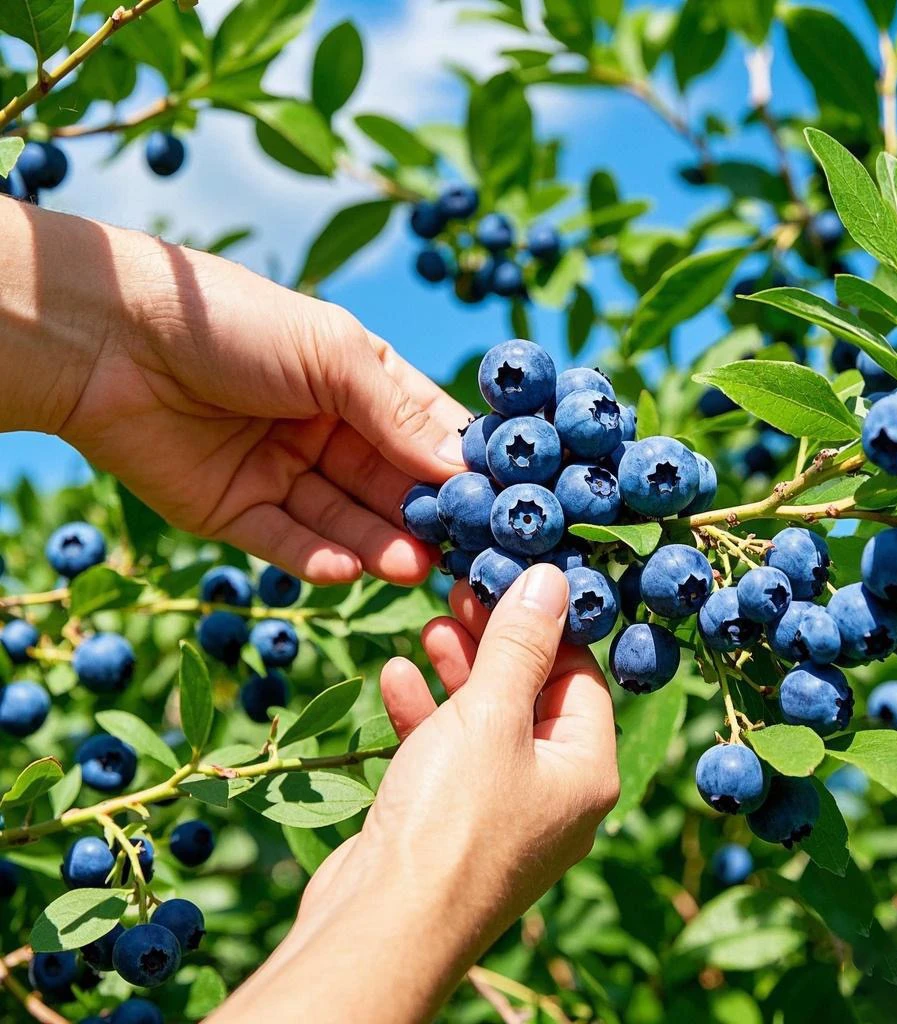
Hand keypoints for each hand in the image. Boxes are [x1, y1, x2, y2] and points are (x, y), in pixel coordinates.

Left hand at [1, 201, 467, 584]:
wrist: (111, 338)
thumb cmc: (234, 324)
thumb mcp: (333, 353)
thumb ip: (397, 412)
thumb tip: (459, 466)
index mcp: (356, 383)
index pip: (423, 431)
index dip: (457, 465)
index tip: (497, 501)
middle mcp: (325, 431)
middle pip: (387, 485)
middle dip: (420, 517)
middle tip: (456, 551)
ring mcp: (281, 474)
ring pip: (342, 521)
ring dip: (377, 546)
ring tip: (409, 567)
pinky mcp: (235, 512)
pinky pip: (285, 542)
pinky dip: (315, 560)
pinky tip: (345, 570)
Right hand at [211, 564, 619, 1022]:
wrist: (381, 927)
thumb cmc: (452, 819)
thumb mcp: (491, 714)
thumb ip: (521, 643)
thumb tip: (553, 579)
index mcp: (585, 771)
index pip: (581, 677)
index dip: (546, 625)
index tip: (509, 580)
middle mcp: (552, 795)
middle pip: (532, 696)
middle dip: (495, 644)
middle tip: (461, 594)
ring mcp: (501, 813)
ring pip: (486, 723)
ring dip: (458, 673)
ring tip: (429, 627)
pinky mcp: (452, 824)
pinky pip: (448, 755)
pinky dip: (426, 715)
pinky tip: (395, 678)